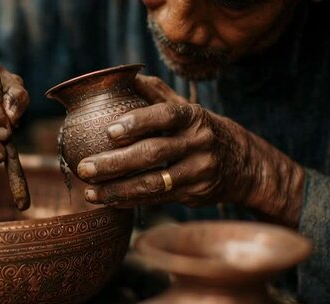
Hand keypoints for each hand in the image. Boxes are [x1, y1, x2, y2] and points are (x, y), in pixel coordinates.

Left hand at [77, 75, 304, 226]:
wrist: (244, 164)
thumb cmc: (202, 131)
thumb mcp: (187, 110)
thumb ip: (158, 95)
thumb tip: (126, 76)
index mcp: (194, 117)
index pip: (166, 115)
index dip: (138, 122)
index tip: (109, 130)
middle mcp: (198, 143)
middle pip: (153, 153)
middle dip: (115, 162)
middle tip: (85, 167)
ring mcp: (198, 171)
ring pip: (154, 183)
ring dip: (118, 189)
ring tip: (90, 191)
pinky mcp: (195, 194)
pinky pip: (158, 200)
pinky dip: (131, 201)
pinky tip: (108, 201)